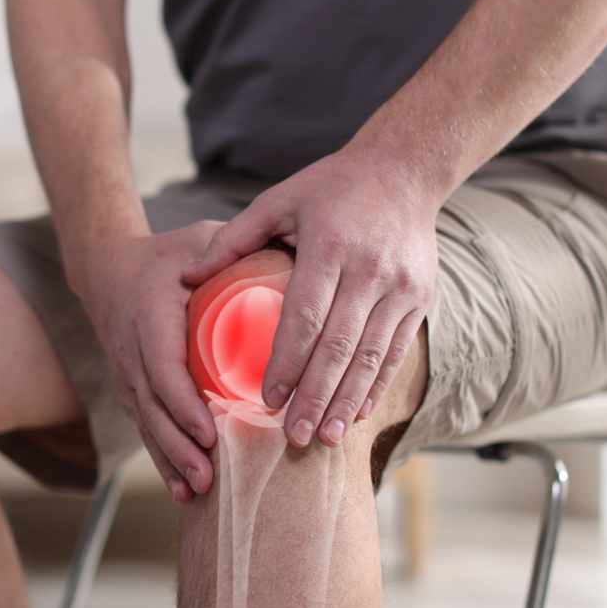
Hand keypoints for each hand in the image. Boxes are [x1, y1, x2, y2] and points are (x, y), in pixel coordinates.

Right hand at [80, 221, 223, 503]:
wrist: (108, 269)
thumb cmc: (166, 255)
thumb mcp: (198, 239)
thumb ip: (235, 247)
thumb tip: (290, 250)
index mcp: (150, 317)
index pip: (163, 368)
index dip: (183, 404)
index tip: (207, 430)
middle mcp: (132, 351)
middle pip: (153, 408)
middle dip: (179, 446)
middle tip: (209, 476)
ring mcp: (128, 374)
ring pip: (147, 424)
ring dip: (171, 461)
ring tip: (198, 491)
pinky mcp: (132, 389)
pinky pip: (146, 427)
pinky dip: (163, 459)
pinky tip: (183, 490)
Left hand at [182, 149, 437, 447]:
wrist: (405, 169)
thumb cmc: (331, 185)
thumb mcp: (278, 199)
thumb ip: (234, 238)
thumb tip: (186, 275)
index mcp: (329, 245)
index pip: (305, 316)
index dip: (287, 362)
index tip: (268, 399)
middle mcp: (369, 270)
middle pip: (339, 346)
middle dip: (316, 397)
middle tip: (296, 437)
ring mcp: (400, 287)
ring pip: (372, 356)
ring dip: (348, 402)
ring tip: (326, 438)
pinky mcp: (420, 297)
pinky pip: (396, 351)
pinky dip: (377, 385)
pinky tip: (358, 413)